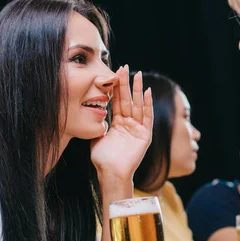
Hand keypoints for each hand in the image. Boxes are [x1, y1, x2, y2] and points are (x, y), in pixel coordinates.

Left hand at [90, 66, 152, 180]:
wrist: (110, 173)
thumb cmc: (102, 159)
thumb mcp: (96, 136)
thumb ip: (97, 122)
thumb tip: (91, 109)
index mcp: (117, 124)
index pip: (117, 102)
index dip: (116, 88)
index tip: (114, 73)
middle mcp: (128, 125)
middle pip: (128, 100)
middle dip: (126, 84)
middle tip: (125, 67)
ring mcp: (138, 129)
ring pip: (138, 105)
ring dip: (138, 90)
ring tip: (138, 74)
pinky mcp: (145, 135)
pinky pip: (147, 117)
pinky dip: (147, 104)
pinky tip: (147, 92)